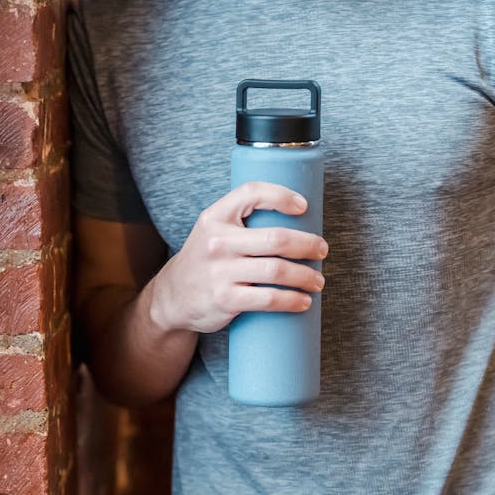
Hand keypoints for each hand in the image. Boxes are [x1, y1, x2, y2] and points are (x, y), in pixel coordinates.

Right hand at [148, 181, 327, 333]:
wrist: (172, 297)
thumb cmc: (204, 261)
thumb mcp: (211, 230)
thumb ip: (241, 221)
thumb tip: (293, 217)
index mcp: (215, 217)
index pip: (251, 193)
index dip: (281, 195)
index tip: (304, 207)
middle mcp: (217, 242)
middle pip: (276, 238)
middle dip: (308, 245)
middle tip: (322, 251)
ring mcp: (220, 272)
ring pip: (277, 270)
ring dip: (306, 276)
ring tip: (318, 280)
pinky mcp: (225, 299)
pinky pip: (268, 298)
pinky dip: (292, 300)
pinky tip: (304, 301)